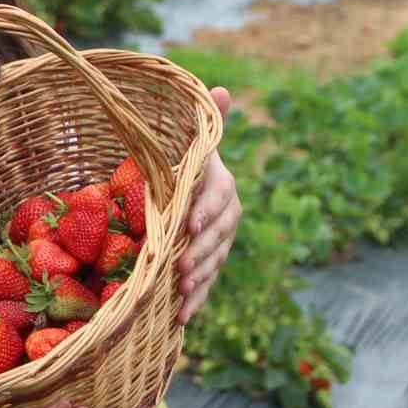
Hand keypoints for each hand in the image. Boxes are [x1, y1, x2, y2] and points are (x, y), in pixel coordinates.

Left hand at [175, 85, 243, 324]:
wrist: (186, 185)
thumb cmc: (184, 159)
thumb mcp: (191, 141)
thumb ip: (206, 121)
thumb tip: (221, 90)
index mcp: (221, 183)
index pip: (219, 196)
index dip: (206, 211)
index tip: (188, 226)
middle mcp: (226, 213)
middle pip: (219, 236)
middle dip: (201, 253)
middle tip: (181, 268)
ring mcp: (220, 240)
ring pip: (215, 262)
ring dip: (200, 280)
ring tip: (181, 294)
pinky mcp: (211, 261)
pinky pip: (208, 282)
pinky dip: (196, 300)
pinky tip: (182, 317)